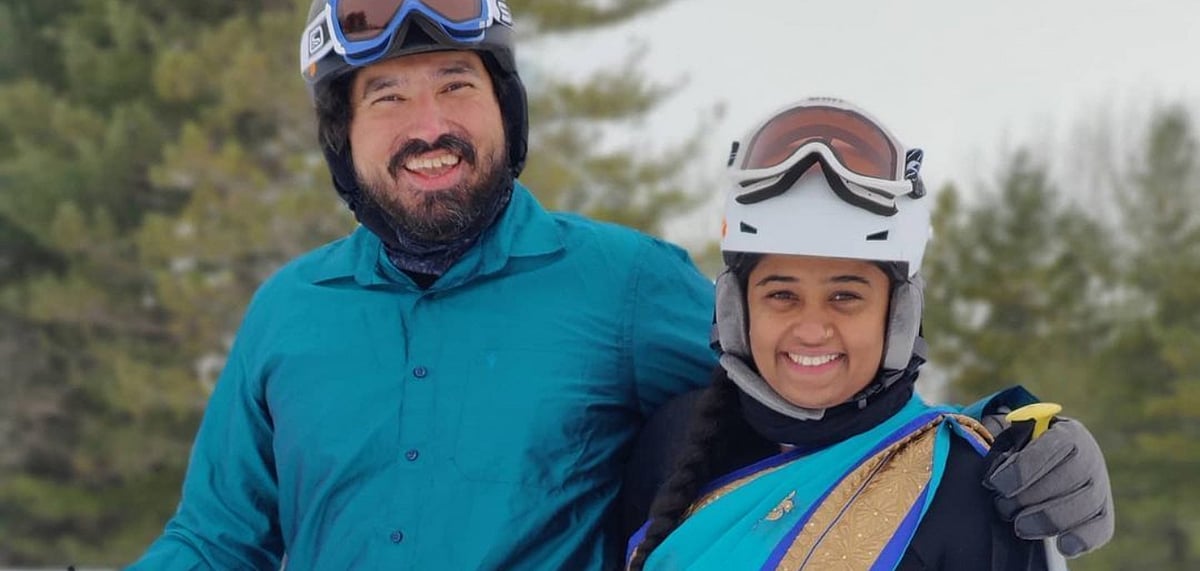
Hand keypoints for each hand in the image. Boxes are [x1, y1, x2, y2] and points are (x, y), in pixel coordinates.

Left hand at [983, 416, 1114, 557]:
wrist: (1047, 465)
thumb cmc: (1022, 450)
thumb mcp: (1009, 436)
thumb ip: (997, 436)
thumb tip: (986, 441)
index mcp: (1067, 432)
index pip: (1052, 447)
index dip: (1022, 469)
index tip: (995, 483)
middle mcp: (1091, 458)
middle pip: (1066, 480)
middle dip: (1028, 499)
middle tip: (1003, 507)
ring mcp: (1100, 487)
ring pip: (1081, 507)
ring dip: (1045, 521)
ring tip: (1020, 525)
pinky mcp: (1103, 514)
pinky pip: (1100, 529)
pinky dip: (1081, 539)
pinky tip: (1061, 545)